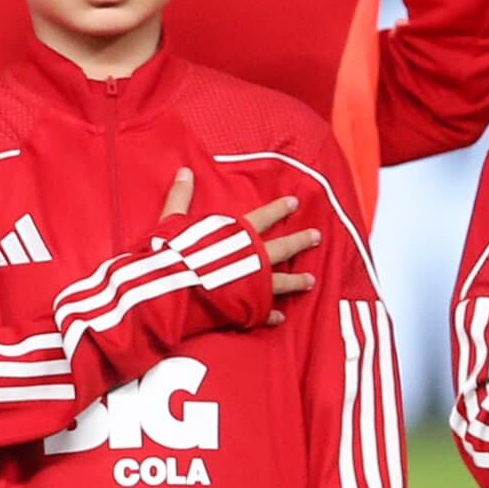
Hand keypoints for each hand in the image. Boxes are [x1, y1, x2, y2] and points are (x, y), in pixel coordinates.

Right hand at [158, 169, 319, 303]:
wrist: (173, 291)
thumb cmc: (173, 254)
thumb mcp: (171, 220)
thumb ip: (181, 197)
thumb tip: (185, 171)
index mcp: (237, 236)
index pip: (263, 217)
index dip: (278, 209)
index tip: (294, 203)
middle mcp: (252, 259)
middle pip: (282, 249)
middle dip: (300, 241)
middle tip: (317, 237)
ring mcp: (254, 284)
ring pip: (282, 282)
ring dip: (296, 281)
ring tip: (311, 281)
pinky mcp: (248, 307)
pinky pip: (264, 312)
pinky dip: (272, 314)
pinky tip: (280, 317)